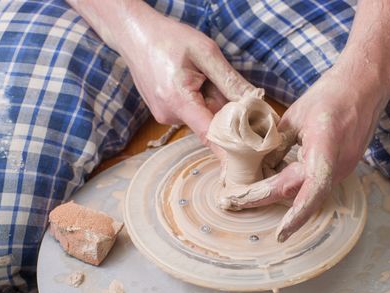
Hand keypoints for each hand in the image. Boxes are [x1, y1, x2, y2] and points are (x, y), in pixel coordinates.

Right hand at [67, 0, 261, 154]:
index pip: (211, 135)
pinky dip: (200, 100)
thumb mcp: (205, 52)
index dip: (231, 148)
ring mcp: (165, 116)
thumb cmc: (168, 38)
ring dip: (211, 102)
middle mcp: (169, 115)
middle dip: (225, 111)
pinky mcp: (165, 113)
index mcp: (178, 100)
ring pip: (202, 117)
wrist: (134, 33)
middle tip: (228, 87)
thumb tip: (255, 101)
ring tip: (201, 76)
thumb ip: (230, 80)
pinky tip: (193, 80)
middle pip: (210, 124)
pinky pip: (192, 112)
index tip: (247, 162)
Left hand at [221, 63, 389, 241]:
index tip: (278, 233)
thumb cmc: (331, 95)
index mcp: (326, 149)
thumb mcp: (295, 116)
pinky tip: (271, 180)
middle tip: (232, 201)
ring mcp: (343, 169)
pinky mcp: (341, 167)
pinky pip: (314, 184)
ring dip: (277, 194)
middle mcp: (338, 165)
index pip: (308, 190)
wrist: (364, 87)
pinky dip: (291, 186)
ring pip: (306, 192)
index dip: (295, 216)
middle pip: (299, 194)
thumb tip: (262, 167)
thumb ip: (278, 143)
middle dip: (265, 200)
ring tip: (245, 193)